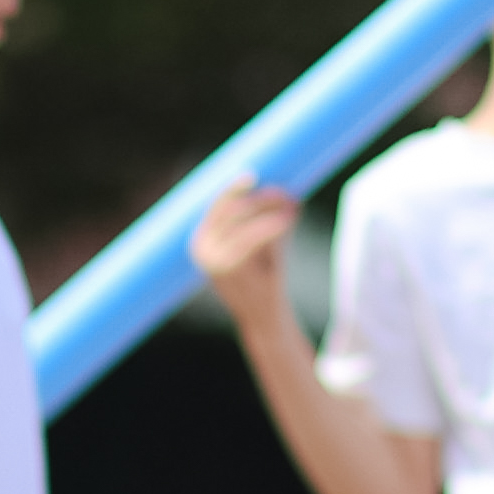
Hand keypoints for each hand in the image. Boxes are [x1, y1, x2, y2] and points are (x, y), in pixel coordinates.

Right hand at [191, 180, 299, 330]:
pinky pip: (254, 236)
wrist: (262, 317)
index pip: (216, 206)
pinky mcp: (232, 268)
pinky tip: (290, 217)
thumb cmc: (261, 279)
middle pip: (232, 209)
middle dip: (261, 198)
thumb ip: (263, 221)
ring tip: (292, 207)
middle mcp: (202, 248)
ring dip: (271, 209)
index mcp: (201, 240)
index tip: (252, 175)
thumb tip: (285, 193)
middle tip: (285, 194)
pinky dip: (273, 223)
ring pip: (244, 220)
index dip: (233, 189)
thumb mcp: (257, 246)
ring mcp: (214, 259)